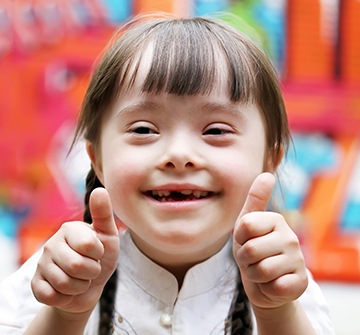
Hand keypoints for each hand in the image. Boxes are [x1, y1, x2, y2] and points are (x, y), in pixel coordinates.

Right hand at [31, 188, 119, 313]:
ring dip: (81, 286)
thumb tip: (99, 189)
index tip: (97, 252)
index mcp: (69, 229)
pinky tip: (68, 290)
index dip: (98, 254)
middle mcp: (52, 244)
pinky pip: (51, 296)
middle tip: (91, 268)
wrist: (92, 285)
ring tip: (81, 278)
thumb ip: (104, 213)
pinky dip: (66, 298)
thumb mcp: (108, 234)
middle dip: (92, 272)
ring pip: (65, 284)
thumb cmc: (101, 256)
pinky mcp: (36, 285)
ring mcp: (42, 265)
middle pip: (77, 266)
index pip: (88, 246)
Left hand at [233, 173, 307, 309]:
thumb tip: (267, 174)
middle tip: (252, 259)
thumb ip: (255, 200)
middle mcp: (290, 237)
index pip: (245, 225)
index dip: (239, 237)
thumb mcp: (246, 225)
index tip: (245, 240)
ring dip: (254, 275)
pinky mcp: (301, 283)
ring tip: (261, 271)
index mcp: (276, 220)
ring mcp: (298, 260)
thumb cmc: (253, 249)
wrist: (264, 282)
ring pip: (261, 270)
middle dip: (244, 260)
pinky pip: (274, 287)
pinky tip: (272, 283)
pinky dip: (266, 288)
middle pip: (250, 249)